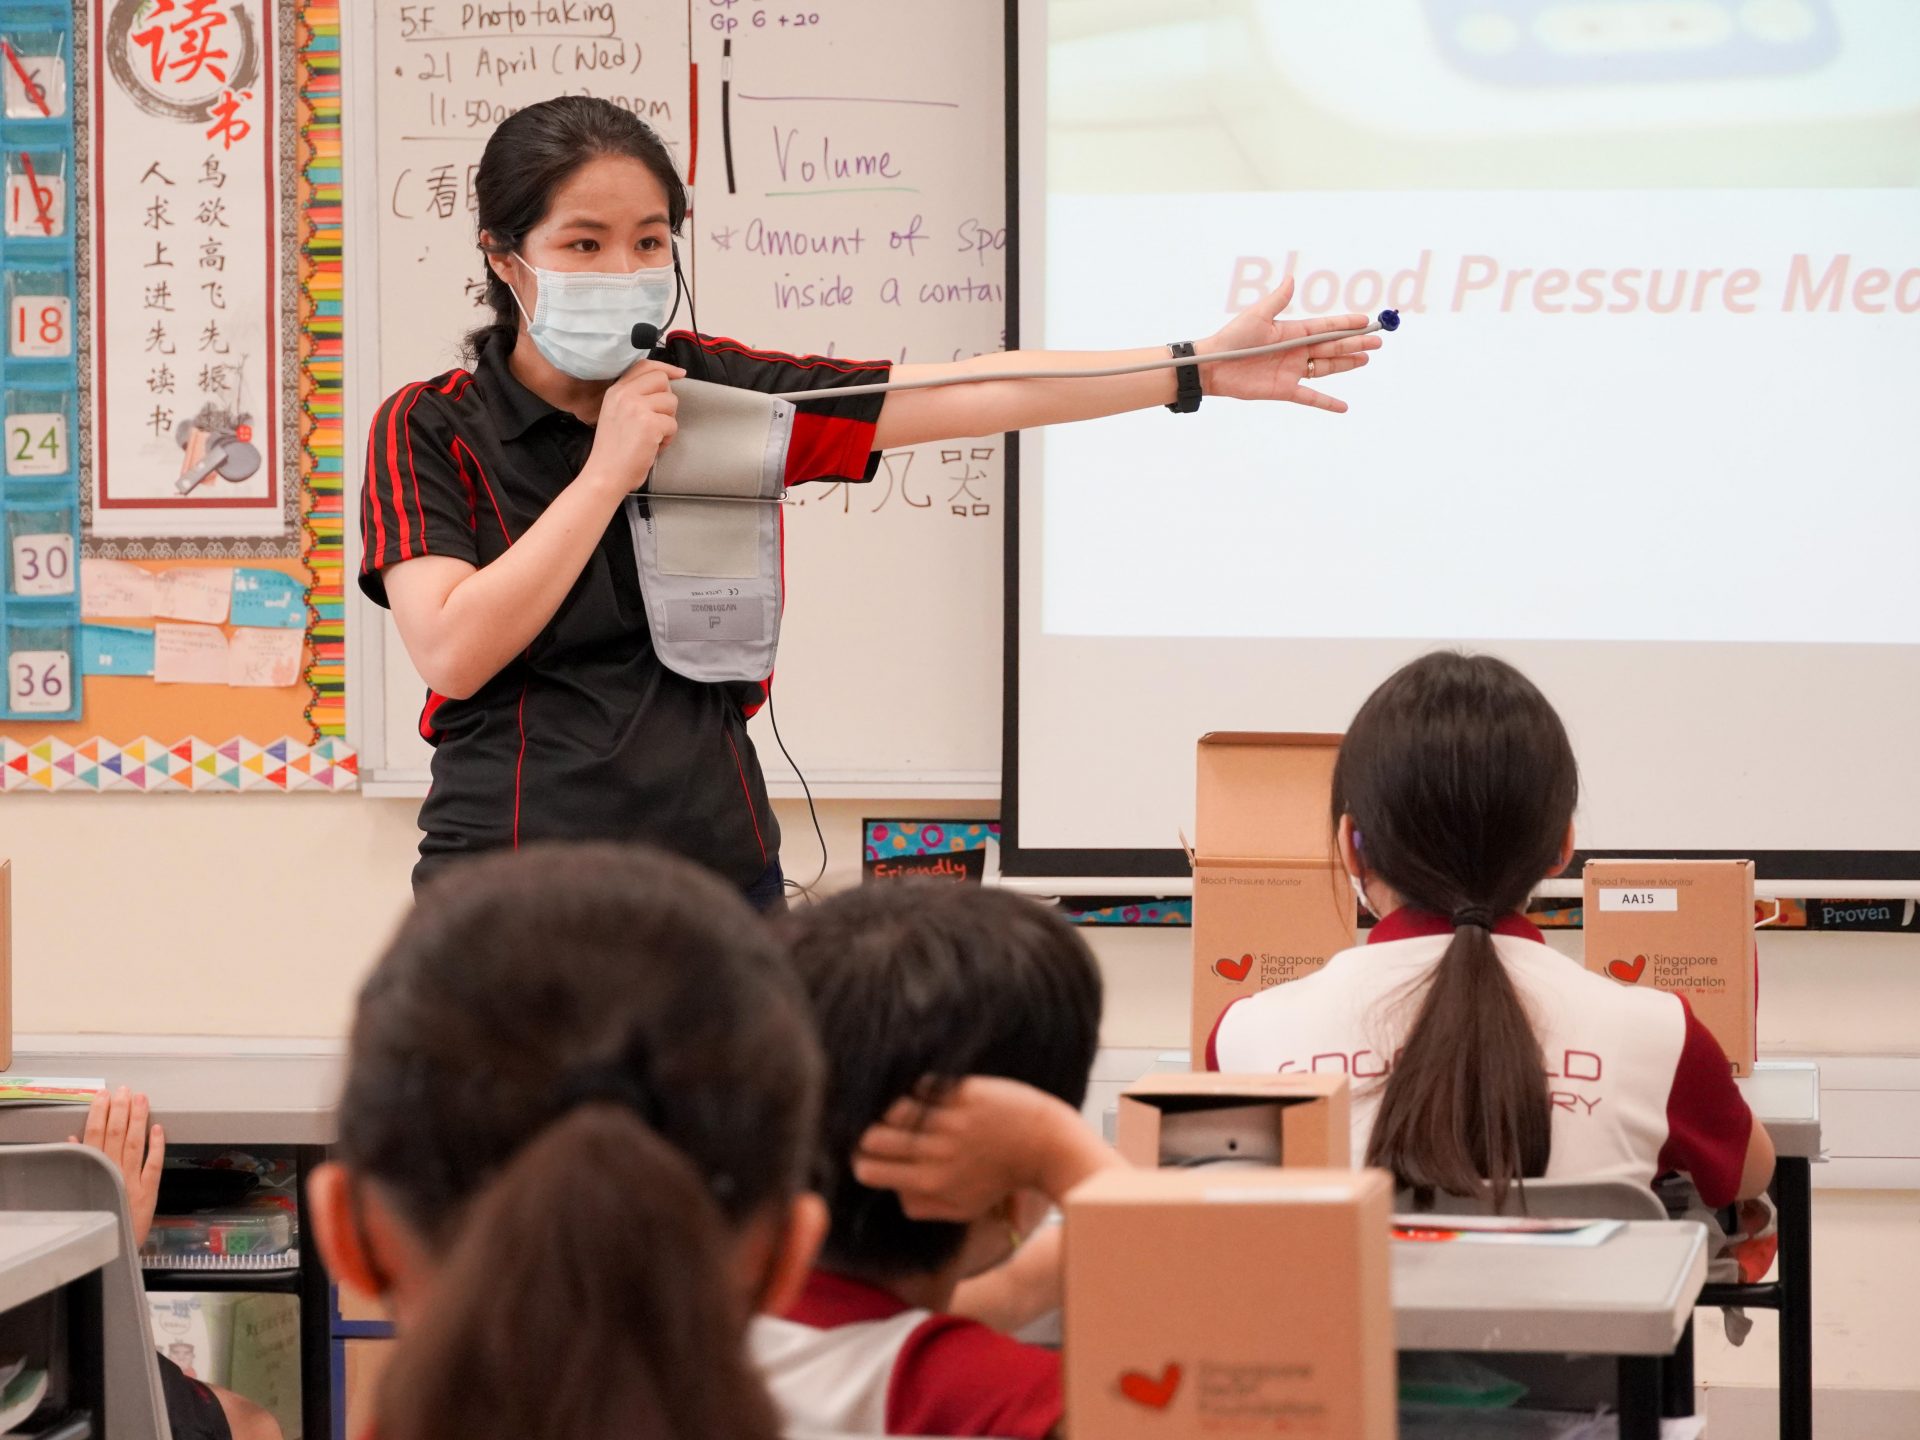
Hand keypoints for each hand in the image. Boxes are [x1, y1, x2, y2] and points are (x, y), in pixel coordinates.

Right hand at [72, 1087, 164, 1249]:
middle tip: (124, 1089)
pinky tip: (158, 1128)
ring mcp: (131, 1181)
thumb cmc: (97, 1217)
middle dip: (120, 1109)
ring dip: (138, 1119)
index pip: (93, 1136)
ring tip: (140, 1098)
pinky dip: (156, 1145)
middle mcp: (111, 1172)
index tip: (103, 1095)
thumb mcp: (79, 1192)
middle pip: (115, 1135)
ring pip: (134, 1144)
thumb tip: (73, 1138)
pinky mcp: (148, 1192)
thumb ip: (78, 1164)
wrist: (109, 1252)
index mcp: (92, 1171)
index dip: (99, 1113)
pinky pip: (154, 1164)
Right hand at [584, 359, 684, 492]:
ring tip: (653, 437)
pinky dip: (668, 439)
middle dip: (667, 400)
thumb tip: (664, 385)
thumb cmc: (613, 451)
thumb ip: (633, 397)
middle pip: (661, 380)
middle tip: (658, 419)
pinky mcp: (650, 424)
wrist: (606, 473)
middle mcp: (625, 394)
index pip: (644, 366)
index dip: (665, 368)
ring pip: (671, 402)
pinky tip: (653, 446)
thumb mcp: (616, 413)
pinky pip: (673, 424)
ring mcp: (637, 407)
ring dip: (668, 422)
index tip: (679, 374)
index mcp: (615, 391)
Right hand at [852, 1076, 1115, 1219]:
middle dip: (871, 1136)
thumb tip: (894, 1191)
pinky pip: (923, 1086)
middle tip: (881, 1133)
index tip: (868, 1156)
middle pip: (873, 1138)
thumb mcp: (964, 1208)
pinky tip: (928, 1096)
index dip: (862, 1162)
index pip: (870, 1170)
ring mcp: (948, 1119)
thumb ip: (924, 1206)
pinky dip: (920, 1091)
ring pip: (894, 1108)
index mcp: (931, 1183)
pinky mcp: (962, 1092)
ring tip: (905, 1113)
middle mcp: (935, 1152)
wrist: (1044, 1145)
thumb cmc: (1003, 1178)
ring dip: (894, 1110)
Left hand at [1196, 276, 1380, 412]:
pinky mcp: (1285, 390)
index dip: (1346, 324)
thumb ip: (1278, 300)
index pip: (1326, 327)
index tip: (1366, 320)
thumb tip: (1292, 278)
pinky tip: (1344, 406)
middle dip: (1355, 343)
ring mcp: (1292, 371)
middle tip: (1377, 340)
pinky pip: (1311, 397)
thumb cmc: (1233, 338)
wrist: (1214, 366)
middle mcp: (1296, 350)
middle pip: (1332, 347)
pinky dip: (1327, 403)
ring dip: (1348, 364)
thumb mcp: (1257, 316)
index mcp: (1292, 331)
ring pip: (1327, 367)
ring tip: (1367, 358)